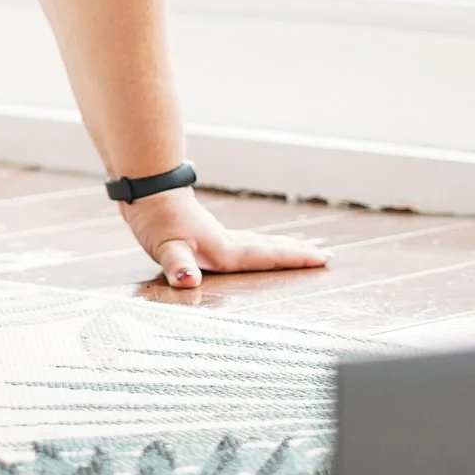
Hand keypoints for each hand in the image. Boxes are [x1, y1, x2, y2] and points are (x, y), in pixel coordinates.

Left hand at [117, 186, 330, 289]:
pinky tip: (257, 249)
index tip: (323, 260)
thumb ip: (178, 266)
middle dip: (297, 253)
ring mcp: (220, 237)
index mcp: (224, 250)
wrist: (147, 193)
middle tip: (327, 256)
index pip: (266, 256)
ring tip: (304, 250)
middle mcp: (227, 243)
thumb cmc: (156, 222)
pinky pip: (245, 243)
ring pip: (259, 244)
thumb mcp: (166, 247)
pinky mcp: (209, 235)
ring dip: (283, 248)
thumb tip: (188, 282)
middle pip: (270, 248)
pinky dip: (261, 247)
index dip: (294, 259)